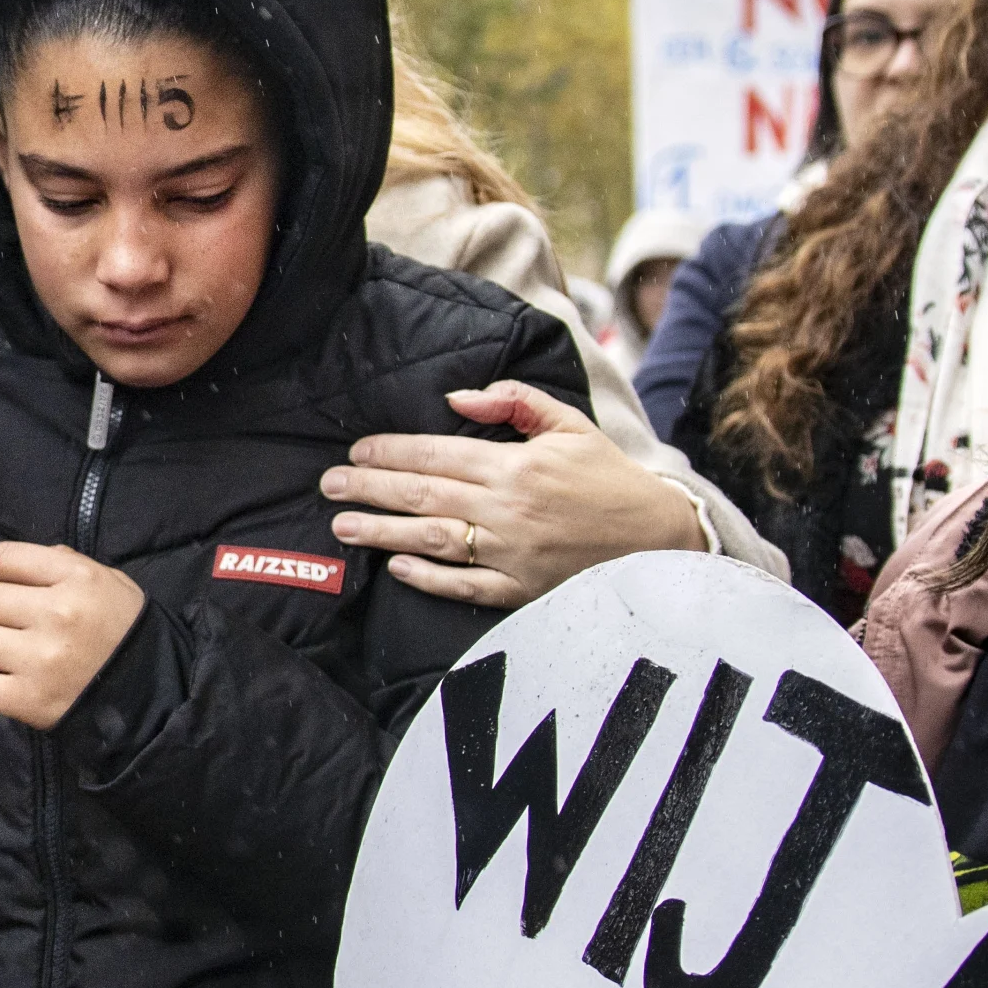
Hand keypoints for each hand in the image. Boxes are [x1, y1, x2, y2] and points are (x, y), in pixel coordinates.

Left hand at [0, 542, 142, 729]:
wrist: (153, 696)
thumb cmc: (126, 633)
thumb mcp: (110, 583)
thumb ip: (64, 564)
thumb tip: (16, 564)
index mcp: (77, 579)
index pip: (1, 559)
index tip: (0, 588)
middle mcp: (57, 613)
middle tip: (5, 627)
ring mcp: (40, 659)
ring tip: (1, 656)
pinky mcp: (28, 701)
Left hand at [320, 380, 704, 608]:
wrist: (659, 535)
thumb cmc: (608, 477)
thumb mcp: (569, 425)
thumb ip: (514, 403)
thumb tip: (457, 398)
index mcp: (517, 465)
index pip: (437, 453)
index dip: (390, 451)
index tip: (356, 451)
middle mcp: (509, 508)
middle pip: (423, 495)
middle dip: (369, 489)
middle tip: (329, 486)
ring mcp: (514, 552)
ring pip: (434, 540)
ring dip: (383, 532)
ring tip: (343, 526)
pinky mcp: (522, 588)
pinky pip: (466, 585)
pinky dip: (429, 577)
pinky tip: (396, 567)